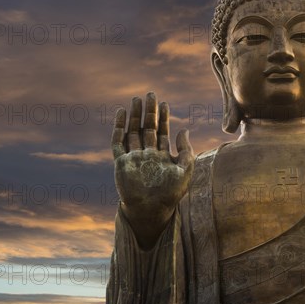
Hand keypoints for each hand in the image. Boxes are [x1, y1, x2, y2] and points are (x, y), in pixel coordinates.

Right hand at [111, 92, 193, 248]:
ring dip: (134, 116)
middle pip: (146, 128)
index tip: (164, 103)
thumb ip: (186, 150)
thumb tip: (184, 130)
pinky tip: (121, 113)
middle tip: (150, 94)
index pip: (161, 132)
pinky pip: (118, 142)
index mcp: (162, 157)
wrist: (152, 210)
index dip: (163, 117)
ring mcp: (133, 158)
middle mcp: (147, 155)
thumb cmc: (171, 193)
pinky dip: (119, 127)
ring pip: (133, 131)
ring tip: (136, 99)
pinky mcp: (121, 163)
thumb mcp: (186, 170)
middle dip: (149, 112)